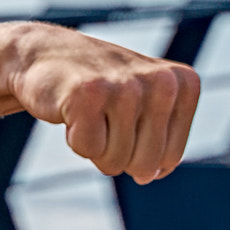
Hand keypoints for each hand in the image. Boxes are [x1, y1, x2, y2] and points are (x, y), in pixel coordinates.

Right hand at [9, 27, 200, 182]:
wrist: (46, 53)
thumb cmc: (100, 87)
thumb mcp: (147, 105)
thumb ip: (162, 144)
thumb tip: (149, 176)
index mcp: (183, 84)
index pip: (169, 159)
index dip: (139, 150)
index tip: (126, 115)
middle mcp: (163, 81)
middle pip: (145, 165)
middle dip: (118, 153)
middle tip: (104, 115)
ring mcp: (126, 86)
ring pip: (116, 162)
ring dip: (95, 146)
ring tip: (89, 110)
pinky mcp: (88, 94)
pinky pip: (88, 150)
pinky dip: (74, 138)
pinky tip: (72, 108)